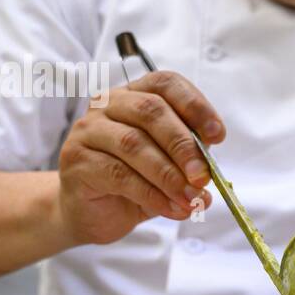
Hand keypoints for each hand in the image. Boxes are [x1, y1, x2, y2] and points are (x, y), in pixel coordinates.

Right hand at [56, 71, 222, 245]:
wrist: (89, 211)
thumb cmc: (132, 183)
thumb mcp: (169, 168)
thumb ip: (188, 165)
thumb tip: (209, 179)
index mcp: (135, 94)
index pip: (166, 84)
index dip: (195, 106)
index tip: (218, 135)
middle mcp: (108, 104)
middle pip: (151, 111)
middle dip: (183, 145)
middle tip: (203, 176)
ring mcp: (88, 130)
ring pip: (133, 144)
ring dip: (168, 175)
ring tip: (190, 198)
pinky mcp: (76, 160)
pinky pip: (118, 174)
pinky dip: (150, 194)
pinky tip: (170, 208)